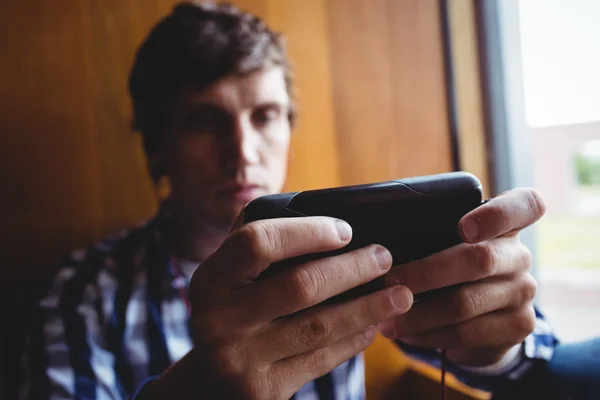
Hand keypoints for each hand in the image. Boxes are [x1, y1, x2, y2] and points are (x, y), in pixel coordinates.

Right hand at [153, 216, 412, 399]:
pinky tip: (373, 325)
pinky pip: (321, 360)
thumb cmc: (231, 314)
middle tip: (384, 257)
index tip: (344, 230)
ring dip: (368, 307)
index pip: (257, 243)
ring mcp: (240, 360)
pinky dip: (353, 340)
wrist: (207, 385)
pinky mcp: (264, 390)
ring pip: (319, 327)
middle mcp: (218, 320)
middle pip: (299, 285)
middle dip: (352, 268)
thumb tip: (327, 223)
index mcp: (210, 280)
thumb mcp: (228, 279)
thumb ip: (260, 249)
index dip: (306, 232)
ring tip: (400, 294)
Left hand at [380, 188, 545, 366]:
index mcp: (507, 225)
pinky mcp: (518, 326)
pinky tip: (408, 334)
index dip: (496, 214)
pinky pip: (467, 333)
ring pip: (465, 303)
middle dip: (426, 272)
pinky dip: (430, 335)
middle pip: (479, 259)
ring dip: (418, 313)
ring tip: (387, 318)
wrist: (487, 315)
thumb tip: (379, 245)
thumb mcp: (449, 244)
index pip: (525, 205)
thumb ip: (431, 234)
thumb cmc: (454, 265)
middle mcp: (520, 256)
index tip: (464, 228)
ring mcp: (523, 292)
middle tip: (389, 282)